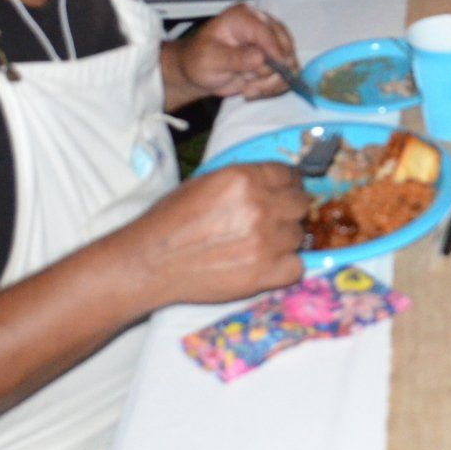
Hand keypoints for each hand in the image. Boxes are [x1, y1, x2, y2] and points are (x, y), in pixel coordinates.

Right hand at [127, 162, 308, 305]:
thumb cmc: (171, 219)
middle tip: (273, 221)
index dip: (289, 185)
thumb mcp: (206, 182)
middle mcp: (260, 206)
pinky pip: (296, 268)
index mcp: (245, 178)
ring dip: (284, 240)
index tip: (285, 194)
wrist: (150, 262)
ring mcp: (264, 241)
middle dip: (289, 211)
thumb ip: (244, 180)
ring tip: (260, 246)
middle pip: (300, 204)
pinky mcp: (263, 274)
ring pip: (298, 236)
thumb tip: (273, 183)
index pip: (290, 176)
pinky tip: (267, 265)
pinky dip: (285, 268)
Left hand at [165, 5, 297, 105]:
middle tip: (251, 86)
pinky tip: (252, 91)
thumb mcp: (210, 59)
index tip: (279, 68)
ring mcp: (271, 44)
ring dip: (271, 83)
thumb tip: (260, 58)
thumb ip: (235, 58)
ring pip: (289, 64)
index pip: (266, 30)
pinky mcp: (275, 61)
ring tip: (248, 91)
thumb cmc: (199, 60)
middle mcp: (262, 26)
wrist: (199, 73)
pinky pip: (286, 76)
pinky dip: (273, 88)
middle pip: (285, 45)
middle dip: (273, 70)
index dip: (275, 49)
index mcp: (243, 17)